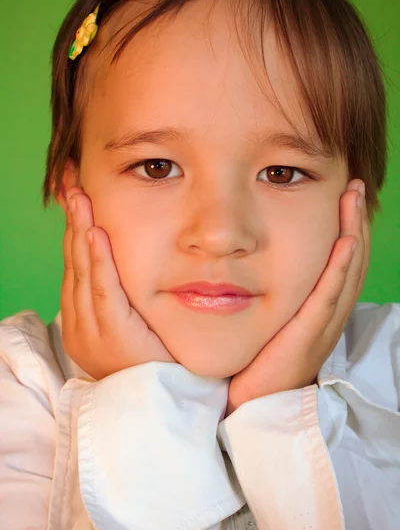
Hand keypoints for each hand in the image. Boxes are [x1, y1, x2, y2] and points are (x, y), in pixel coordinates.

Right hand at [61, 187, 174, 379]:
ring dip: (81, 232)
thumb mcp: (129, 325)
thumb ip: (118, 296)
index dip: (74, 228)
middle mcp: (81, 323)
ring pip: (83, 272)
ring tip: (79, 197)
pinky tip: (96, 235)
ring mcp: (94, 331)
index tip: (74, 196)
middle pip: (74, 262)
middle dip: (72, 221)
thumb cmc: (152, 362)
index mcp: (82, 319)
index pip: (76, 264)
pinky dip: (99, 262)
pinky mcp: (114, 337)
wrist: (163, 404)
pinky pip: (104, 293)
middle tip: (71, 183)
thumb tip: (115, 261)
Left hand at [226, 179, 369, 415]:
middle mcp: (326, 315)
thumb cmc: (253, 360)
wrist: (248, 404)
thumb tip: (248, 258)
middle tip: (353, 187)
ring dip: (352, 234)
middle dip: (354, 222)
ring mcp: (321, 326)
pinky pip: (328, 298)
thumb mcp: (267, 318)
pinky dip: (340, 269)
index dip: (344, 229)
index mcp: (317, 309)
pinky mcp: (308, 337)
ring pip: (345, 274)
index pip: (338, 263)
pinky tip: (344, 242)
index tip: (341, 197)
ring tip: (353, 199)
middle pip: (349, 262)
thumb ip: (267, 291)